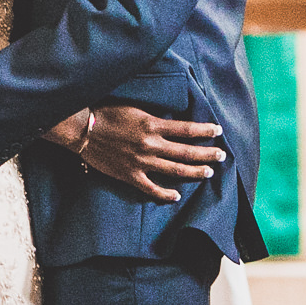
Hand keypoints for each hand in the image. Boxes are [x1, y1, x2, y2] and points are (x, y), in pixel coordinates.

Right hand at [74, 105, 224, 203]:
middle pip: (186, 152)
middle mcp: (151, 145)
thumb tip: (172, 121)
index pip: (186, 129)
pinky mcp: (130, 175)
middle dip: (207, 154)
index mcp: (152, 124)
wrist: (83, 130)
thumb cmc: (106, 113)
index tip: (218, 131)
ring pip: (175, 171)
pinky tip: (176, 196)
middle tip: (222, 155)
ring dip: (194, 172)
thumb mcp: (135, 108)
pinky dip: (165, 193)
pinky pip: (151, 188)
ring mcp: (141, 162)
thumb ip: (154, 117)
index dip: (204, 131)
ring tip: (208, 172)